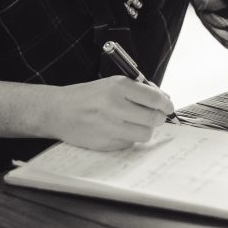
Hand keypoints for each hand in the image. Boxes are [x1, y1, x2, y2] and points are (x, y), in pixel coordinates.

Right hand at [49, 76, 174, 151]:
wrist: (59, 111)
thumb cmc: (87, 96)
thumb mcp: (111, 84)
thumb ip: (137, 91)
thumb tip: (163, 99)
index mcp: (118, 87)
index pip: (154, 98)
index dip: (166, 104)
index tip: (168, 106)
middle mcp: (115, 106)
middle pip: (153, 118)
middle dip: (159, 118)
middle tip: (156, 116)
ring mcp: (110, 127)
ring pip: (144, 134)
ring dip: (145, 129)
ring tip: (135, 123)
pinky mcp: (106, 143)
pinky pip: (130, 143)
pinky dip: (129, 137)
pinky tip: (118, 130)